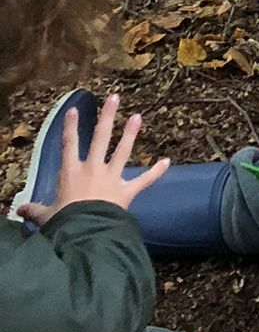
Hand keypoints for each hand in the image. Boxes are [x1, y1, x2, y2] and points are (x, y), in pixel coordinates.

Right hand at [16, 94, 169, 225]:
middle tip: (115, 98)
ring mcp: (112, 179)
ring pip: (123, 151)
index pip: (69, 145)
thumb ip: (35, 211)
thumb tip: (20, 210)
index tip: (74, 110)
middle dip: (107, 117)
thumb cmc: (63, 223)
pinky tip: (167, 162)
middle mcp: (93, 170)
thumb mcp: (46, 216)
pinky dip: (156, 172)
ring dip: (131, 134)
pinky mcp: (126, 192)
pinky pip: (144, 181)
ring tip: (138, 116)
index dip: (71, 127)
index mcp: (71, 173)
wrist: (86, 233)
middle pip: (101, 138)